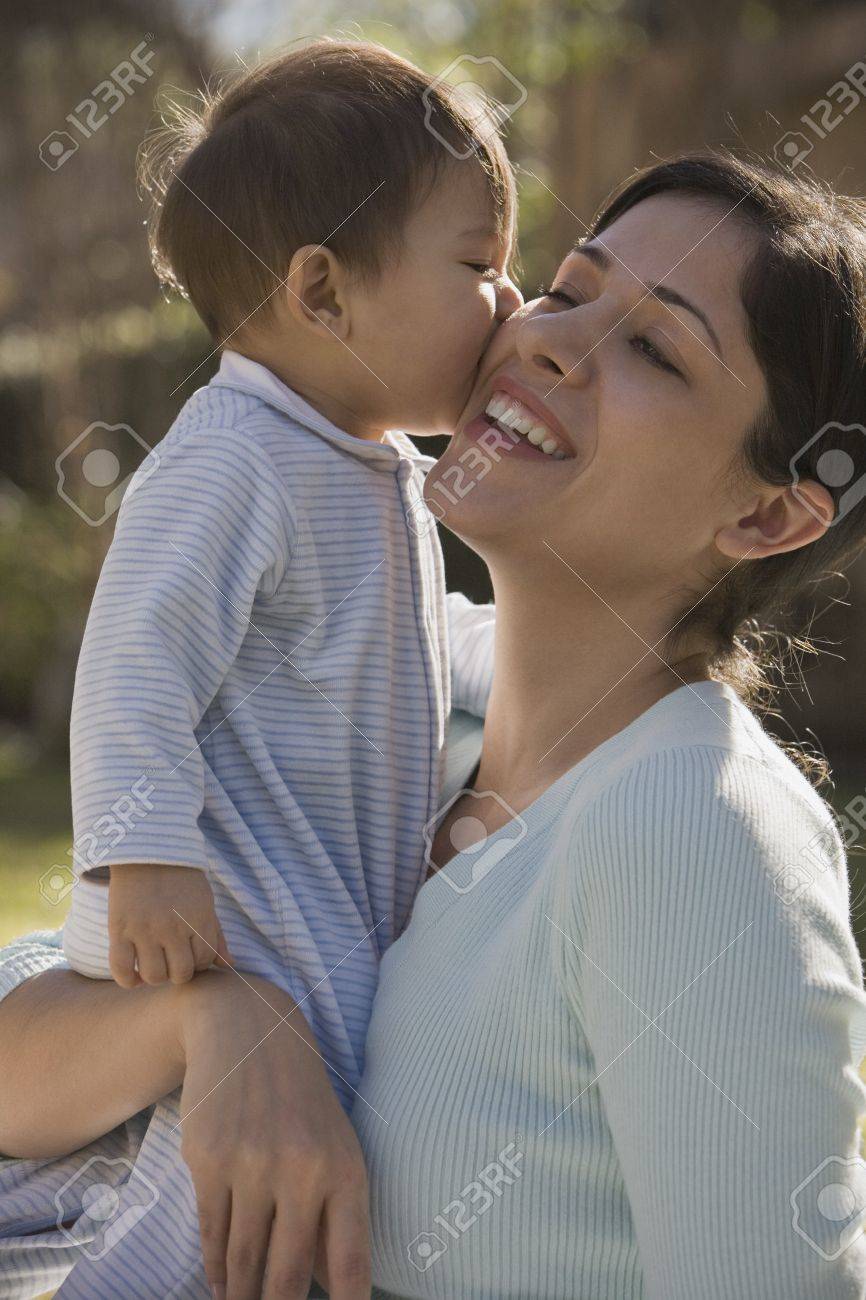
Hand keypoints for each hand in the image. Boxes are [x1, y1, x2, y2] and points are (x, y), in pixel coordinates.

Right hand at [108, 862, 233, 986]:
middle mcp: (172, 927)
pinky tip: (133, 976)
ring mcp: (144, 929)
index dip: (198, 963)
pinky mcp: (119, 928)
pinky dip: (127, 980)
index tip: (189, 954)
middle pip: (180, 973)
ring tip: (154, 964)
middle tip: (172, 960)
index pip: (204, 961)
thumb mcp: (205, 901)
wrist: (146, 849)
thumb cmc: (181, 877)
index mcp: (198, 919)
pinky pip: (121, 969)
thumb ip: (216, 935)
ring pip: (154, 976)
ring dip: (156, 976)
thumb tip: (228, 965)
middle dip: (179, 972)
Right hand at [175, 969, 371, 1299]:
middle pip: (287, 1278)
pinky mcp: (209, 1159)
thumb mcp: (336, 1146)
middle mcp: (303, 1171)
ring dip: (241, 1295)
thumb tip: (334, 1288)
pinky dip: (215, 1266)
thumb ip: (336, 1217)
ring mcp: (252, 1165)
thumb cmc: (301, 1098)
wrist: (248, 1028)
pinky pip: (212, 1233)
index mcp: (346, 1171)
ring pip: (244, 1261)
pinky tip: (219, 1282)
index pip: (352, 1265)